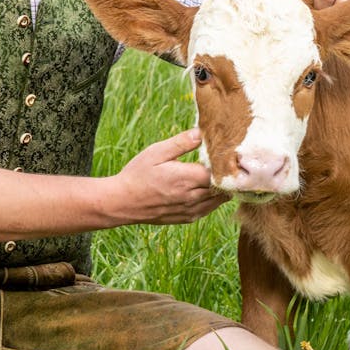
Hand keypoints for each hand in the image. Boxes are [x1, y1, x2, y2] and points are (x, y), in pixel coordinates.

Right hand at [109, 129, 229, 224]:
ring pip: (219, 200)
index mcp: (186, 178)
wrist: (122, 202)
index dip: (224, 162)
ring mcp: (191, 210)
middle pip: (222, 187)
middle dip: (226, 175)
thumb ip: (181, 142)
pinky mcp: (187, 218)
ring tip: (221, 174)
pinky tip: (210, 189)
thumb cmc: (137, 174)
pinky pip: (209, 209)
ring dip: (222, 188)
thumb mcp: (157, 152)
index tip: (225, 153)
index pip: (219, 171)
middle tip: (228, 162)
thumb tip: (201, 132)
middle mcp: (192, 197)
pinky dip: (214, 199)